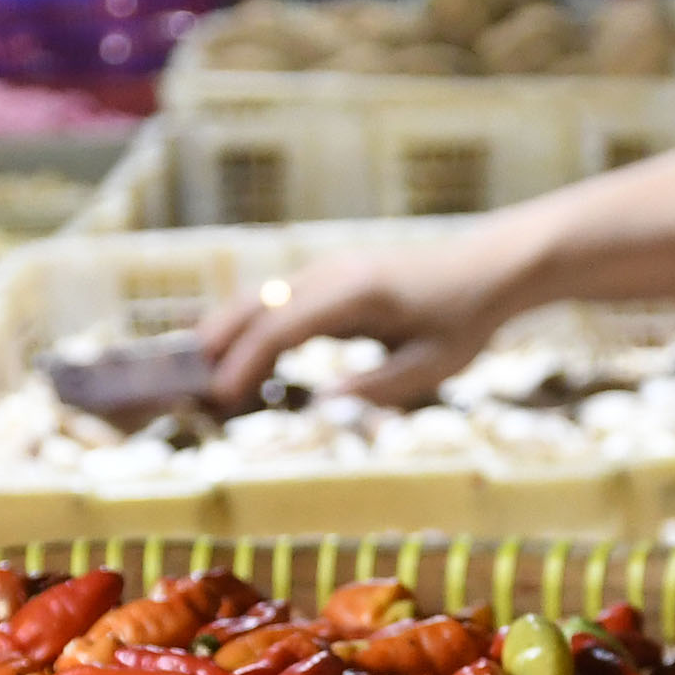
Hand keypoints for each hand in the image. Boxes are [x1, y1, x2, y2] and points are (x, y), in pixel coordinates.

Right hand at [196, 234, 529, 408]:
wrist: (486, 268)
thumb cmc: (464, 319)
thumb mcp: (432, 366)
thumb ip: (378, 387)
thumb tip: (322, 405)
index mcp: (355, 294)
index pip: (282, 325)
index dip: (246, 360)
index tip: (222, 395)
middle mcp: (332, 273)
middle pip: (257, 303)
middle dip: (219, 340)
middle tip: (188, 384)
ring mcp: (328, 269)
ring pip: (262, 296)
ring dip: (228, 329)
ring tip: (196, 369)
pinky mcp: (330, 276)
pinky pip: (279, 298)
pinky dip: (251, 323)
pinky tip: (236, 351)